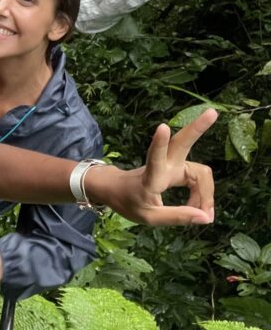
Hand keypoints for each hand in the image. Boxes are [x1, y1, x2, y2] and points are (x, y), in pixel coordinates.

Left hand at [86, 108, 216, 225]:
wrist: (116, 189)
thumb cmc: (128, 201)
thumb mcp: (149, 217)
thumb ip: (177, 216)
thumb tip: (206, 217)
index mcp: (151, 176)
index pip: (155, 158)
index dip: (159, 143)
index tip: (163, 127)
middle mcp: (163, 165)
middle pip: (182, 143)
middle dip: (197, 128)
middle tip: (212, 112)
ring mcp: (171, 164)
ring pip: (199, 169)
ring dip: (206, 191)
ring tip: (204, 214)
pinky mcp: (178, 168)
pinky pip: (198, 179)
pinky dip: (202, 194)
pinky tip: (198, 209)